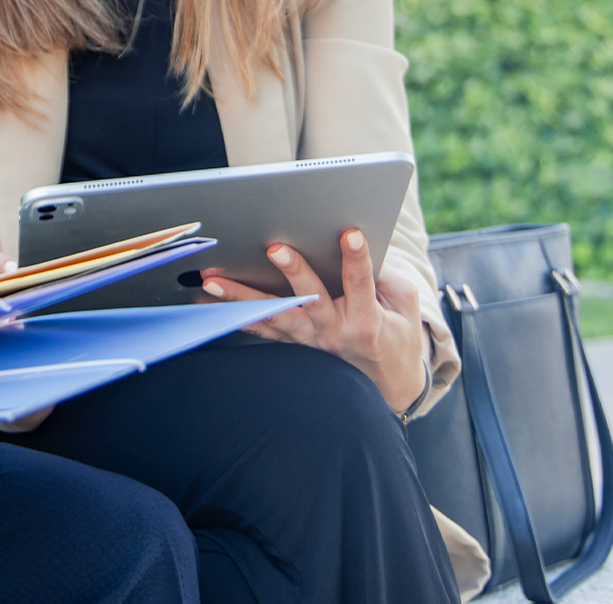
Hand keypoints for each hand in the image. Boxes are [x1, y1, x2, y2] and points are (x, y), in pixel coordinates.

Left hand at [201, 229, 427, 411]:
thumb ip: (384, 274)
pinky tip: (208, 304)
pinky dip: (235, 315)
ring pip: (274, 316)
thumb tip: (353, 241)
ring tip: (214, 281)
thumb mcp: (403, 302)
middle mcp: (333, 331)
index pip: (361, 283)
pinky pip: (261, 329)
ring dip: (242, 297)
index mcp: (367, 319)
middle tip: (275, 247)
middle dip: (294, 271)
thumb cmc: (396, 331)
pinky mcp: (293, 343)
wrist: (387, 380)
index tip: (350, 233)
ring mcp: (309, 340)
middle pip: (311, 299)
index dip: (356, 258)